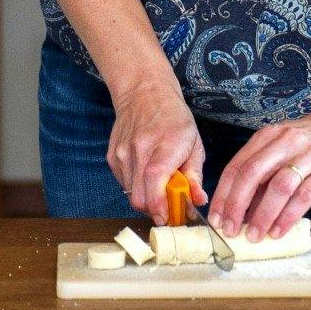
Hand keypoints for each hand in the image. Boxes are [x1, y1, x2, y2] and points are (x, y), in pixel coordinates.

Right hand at [108, 78, 206, 223]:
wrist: (143, 92)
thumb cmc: (174, 118)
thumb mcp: (194, 142)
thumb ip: (195, 174)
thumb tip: (197, 200)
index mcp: (166, 143)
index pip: (155, 178)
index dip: (160, 204)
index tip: (168, 217)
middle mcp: (140, 148)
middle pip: (140, 195)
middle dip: (155, 209)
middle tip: (168, 208)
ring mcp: (123, 153)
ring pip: (130, 194)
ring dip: (146, 199)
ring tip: (158, 187)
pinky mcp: (112, 157)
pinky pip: (124, 184)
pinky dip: (136, 187)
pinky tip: (145, 175)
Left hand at [208, 106, 310, 241]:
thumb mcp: (281, 145)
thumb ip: (264, 171)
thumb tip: (241, 207)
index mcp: (267, 136)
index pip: (237, 166)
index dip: (223, 194)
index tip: (215, 217)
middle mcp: (284, 142)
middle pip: (252, 174)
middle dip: (236, 205)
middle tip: (229, 229)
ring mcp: (308, 155)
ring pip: (278, 186)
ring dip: (262, 214)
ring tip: (254, 235)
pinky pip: (304, 196)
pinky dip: (288, 216)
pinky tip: (278, 230)